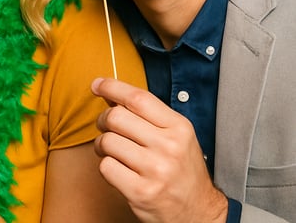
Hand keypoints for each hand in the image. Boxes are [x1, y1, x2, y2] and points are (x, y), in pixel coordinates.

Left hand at [91, 77, 227, 222]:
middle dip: (103, 120)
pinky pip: (105, 166)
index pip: (138, 98)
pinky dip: (107, 166)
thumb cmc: (182, 170)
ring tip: (113, 152)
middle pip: (116, 117)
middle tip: (106, 127)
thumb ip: (147, 115)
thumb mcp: (176, 137)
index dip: (112, 87)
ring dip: (102, 146)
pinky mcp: (140, 191)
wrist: (199, 213)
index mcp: (179, 128)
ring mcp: (155, 170)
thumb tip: (111, 95)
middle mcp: (169, 147)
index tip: (97, 85)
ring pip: (106, 141)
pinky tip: (119, 170)